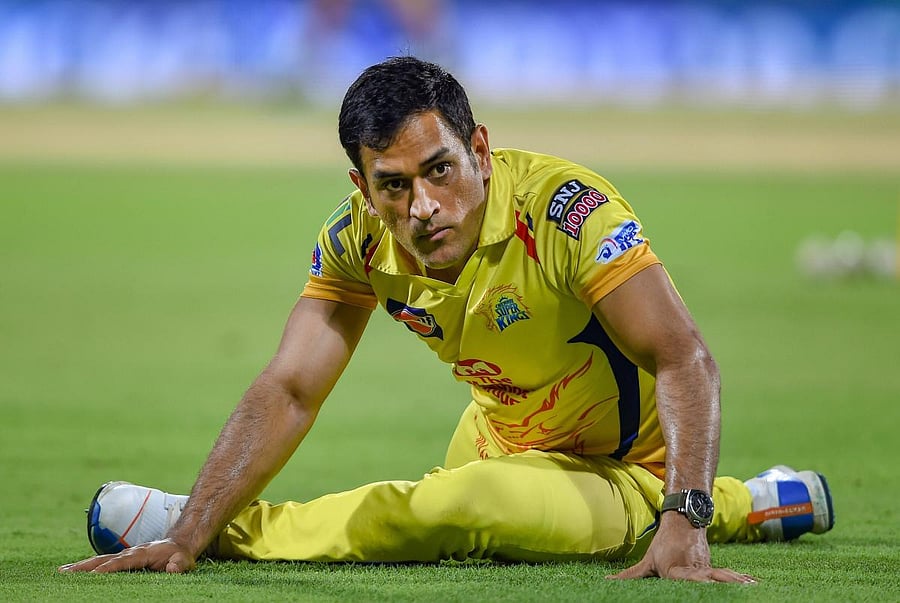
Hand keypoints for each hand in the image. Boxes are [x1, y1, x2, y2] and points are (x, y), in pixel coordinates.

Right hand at [58, 539, 196, 573]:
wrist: (178, 544)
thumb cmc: (180, 555)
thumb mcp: (184, 560)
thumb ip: (179, 564)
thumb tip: (173, 568)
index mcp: (142, 554)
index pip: (122, 562)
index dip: (108, 568)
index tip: (92, 575)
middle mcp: (129, 552)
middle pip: (104, 559)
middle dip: (84, 566)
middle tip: (64, 573)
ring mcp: (124, 555)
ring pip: (99, 560)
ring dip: (80, 566)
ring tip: (61, 572)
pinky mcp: (121, 559)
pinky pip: (101, 563)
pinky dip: (86, 567)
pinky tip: (73, 572)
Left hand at [608, 514, 755, 582]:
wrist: (683, 521)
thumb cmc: (663, 544)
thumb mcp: (646, 561)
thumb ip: (630, 575)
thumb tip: (607, 582)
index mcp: (676, 570)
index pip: (686, 577)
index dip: (697, 579)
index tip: (705, 579)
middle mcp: (693, 568)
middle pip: (708, 579)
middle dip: (723, 582)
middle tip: (738, 585)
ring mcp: (705, 566)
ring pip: (721, 575)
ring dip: (735, 580)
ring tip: (750, 585)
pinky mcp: (713, 565)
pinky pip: (727, 574)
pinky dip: (740, 578)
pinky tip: (753, 583)